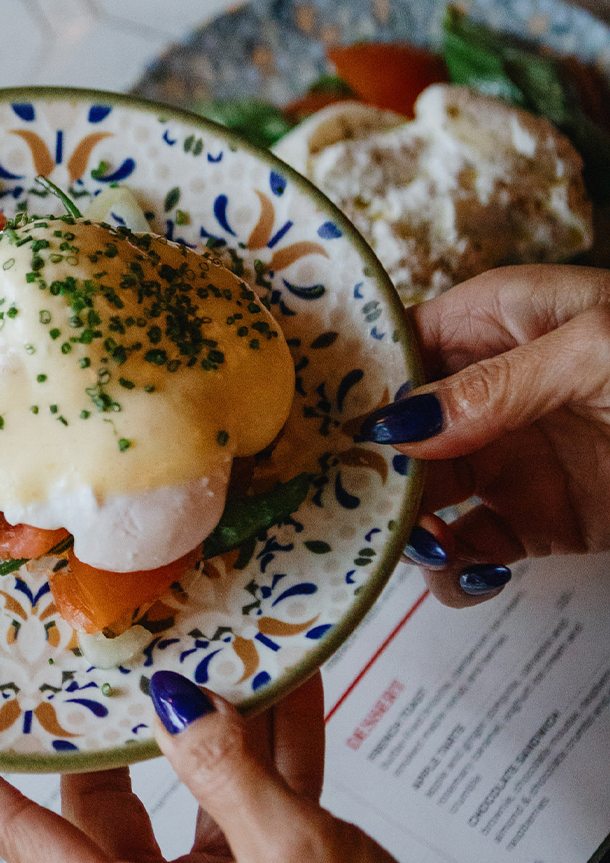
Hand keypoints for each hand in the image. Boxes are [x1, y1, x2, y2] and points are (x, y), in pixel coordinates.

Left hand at [0, 671, 394, 862]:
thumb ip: (236, 780)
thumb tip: (182, 703)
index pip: (27, 840)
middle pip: (110, 796)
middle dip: (119, 713)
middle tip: (97, 637)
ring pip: (198, 786)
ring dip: (218, 713)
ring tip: (212, 634)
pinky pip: (265, 798)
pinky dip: (281, 743)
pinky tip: (293, 678)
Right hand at [356, 265, 609, 606]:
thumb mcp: (595, 350)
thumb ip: (494, 387)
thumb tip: (396, 424)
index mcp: (491, 322)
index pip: (394, 346)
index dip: (351, 383)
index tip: (312, 425)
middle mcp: (484, 393)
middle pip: (394, 433)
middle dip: (365, 469)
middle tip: (348, 503)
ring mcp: (507, 460)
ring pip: (421, 497)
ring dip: (403, 526)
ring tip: (412, 545)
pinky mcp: (536, 523)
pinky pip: (472, 549)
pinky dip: (455, 570)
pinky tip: (466, 570)